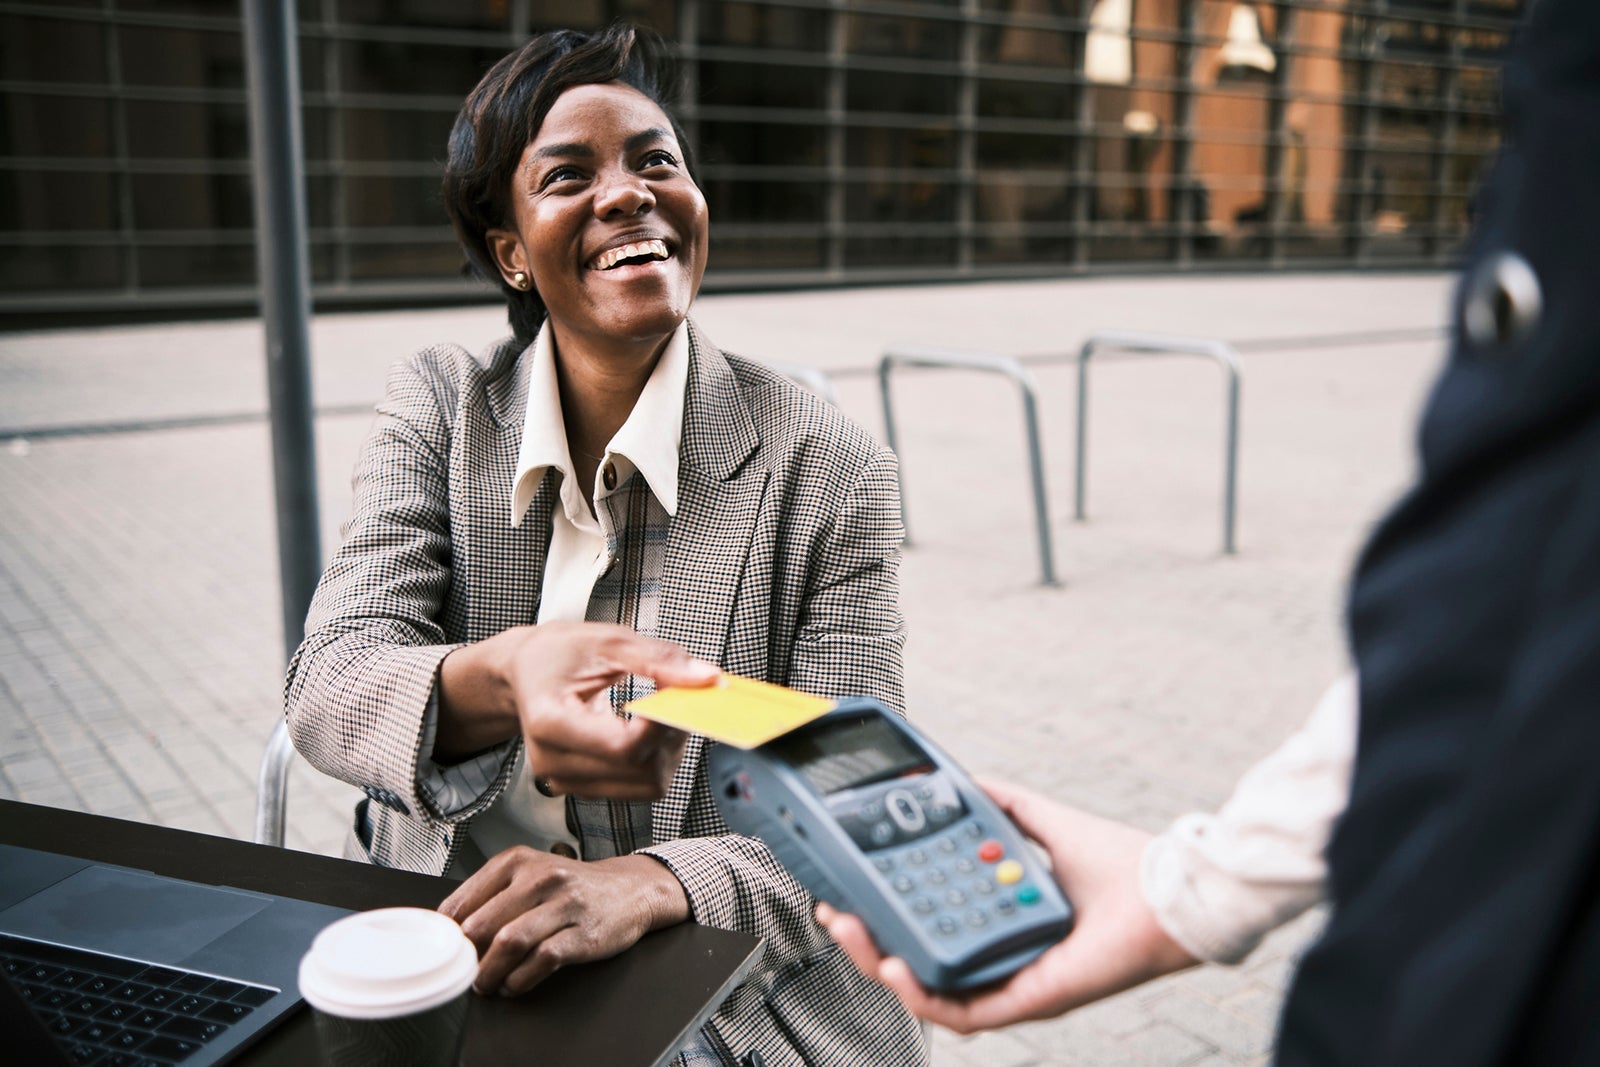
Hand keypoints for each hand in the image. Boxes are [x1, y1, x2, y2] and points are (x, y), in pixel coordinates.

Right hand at [437, 621, 717, 798]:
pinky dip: (655, 760)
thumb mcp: (607, 641)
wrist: (526, 672)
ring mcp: (565, 780)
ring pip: (646, 786)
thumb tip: (705, 678)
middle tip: (673, 698)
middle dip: (671, 736)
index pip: (624, 747)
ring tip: (658, 714)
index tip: (680, 695)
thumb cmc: (559, 654)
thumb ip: (658, 660)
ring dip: (667, 751)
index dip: (663, 726)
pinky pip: (638, 788)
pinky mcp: (582, 787)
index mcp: (549, 722)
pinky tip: (646, 731)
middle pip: (640, 771)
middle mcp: (552, 761)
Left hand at [440, 846, 689, 995]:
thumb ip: (492, 896)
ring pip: (509, 942)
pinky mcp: (582, 932)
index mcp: (517, 861)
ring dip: (489, 973)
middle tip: (464, 974)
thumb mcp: (529, 876)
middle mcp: (540, 877)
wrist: (628, 889)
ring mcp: (563, 904)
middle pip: (482, 925)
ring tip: (485, 985)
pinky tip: (514, 985)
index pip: (463, 902)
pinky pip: (541, 960)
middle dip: (466, 958)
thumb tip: (450, 933)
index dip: (448, 936)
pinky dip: (520, 980)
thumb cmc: (571, 887)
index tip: (447, 953)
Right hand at [816, 780, 1197, 1033]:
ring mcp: (1011, 984)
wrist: (1165, 891)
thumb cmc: (1121, 865)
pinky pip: (964, 1012)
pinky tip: (898, 964)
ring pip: (929, 993)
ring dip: (882, 966)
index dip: (885, 912)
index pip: (930, 926)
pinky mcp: (1027, 1000)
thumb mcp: (1042, 823)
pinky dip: (925, 993)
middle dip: (868, 941)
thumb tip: (962, 781)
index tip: (851, 887)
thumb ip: (1003, 804)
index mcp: (1000, 922)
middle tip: (836, 911)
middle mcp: (1001, 957)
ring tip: (853, 932)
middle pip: (917, 963)